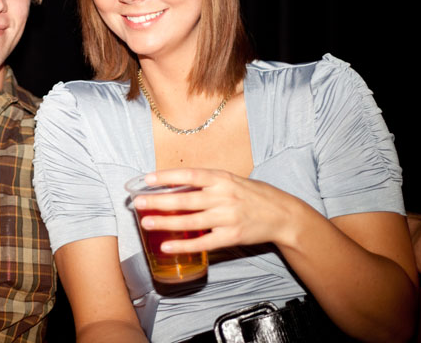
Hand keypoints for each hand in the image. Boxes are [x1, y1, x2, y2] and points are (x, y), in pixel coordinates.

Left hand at [133, 168, 304, 252]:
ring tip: (145, 223)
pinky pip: (203, 242)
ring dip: (165, 223)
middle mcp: (223, 196)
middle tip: (138, 202)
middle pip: (185, 199)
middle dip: (159, 201)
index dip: (167, 177)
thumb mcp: (231, 181)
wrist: (282, 215)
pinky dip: (184, 245)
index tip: (147, 179)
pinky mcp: (231, 237)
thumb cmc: (253, 195)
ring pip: (190, 221)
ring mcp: (227, 218)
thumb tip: (176, 184)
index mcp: (222, 179)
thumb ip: (207, 183)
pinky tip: (167, 246)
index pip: (189, 176)